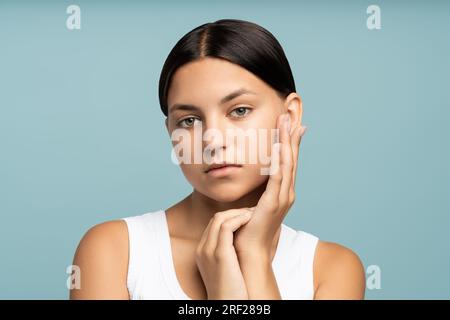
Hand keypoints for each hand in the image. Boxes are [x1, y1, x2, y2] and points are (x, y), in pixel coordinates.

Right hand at [195, 209, 253, 299]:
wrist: (228, 306)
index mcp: (202, 252)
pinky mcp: (219, 253)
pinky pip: (226, 226)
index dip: (231, 217)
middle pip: (216, 219)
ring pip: (220, 218)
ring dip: (239, 212)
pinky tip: (251, 219)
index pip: (214, 225)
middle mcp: (202, 249)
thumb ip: (230, 254)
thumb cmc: (233, 291)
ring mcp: (208, 250)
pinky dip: (239, 219)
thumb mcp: (228, 269)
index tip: (247, 216)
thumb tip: (245, 243)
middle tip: (253, 211)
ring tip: (254, 213)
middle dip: (235, 211)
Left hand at [234, 113, 306, 259]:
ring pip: (287, 164)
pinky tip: (278, 147)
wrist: (250, 251)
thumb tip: (253, 180)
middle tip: (290, 115)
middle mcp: (287, 192)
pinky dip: (279, 161)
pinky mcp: (274, 203)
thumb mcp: (254, 204)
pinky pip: (277, 178)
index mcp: (282, 192)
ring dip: (286, 142)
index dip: (289, 141)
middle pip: (291, 158)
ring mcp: (282, 198)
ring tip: (286, 123)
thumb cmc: (249, 229)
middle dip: (291, 135)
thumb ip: (257, 191)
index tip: (289, 123)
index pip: (287, 161)